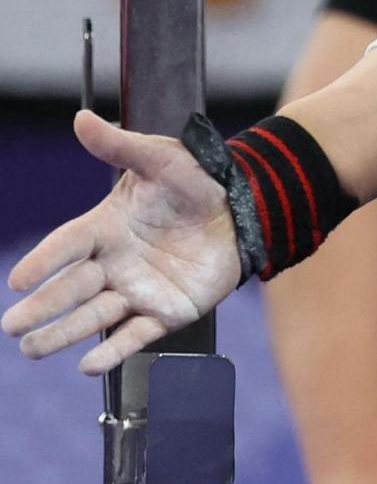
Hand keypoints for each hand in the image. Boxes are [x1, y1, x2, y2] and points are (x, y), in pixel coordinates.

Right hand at [5, 111, 238, 373]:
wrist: (245, 209)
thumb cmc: (197, 182)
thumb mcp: (161, 158)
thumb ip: (120, 146)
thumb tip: (81, 118)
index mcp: (105, 227)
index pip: (66, 246)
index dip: (42, 263)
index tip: (18, 280)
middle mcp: (114, 263)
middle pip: (70, 289)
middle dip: (41, 308)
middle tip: (12, 326)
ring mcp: (138, 289)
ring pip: (93, 317)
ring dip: (63, 334)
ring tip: (33, 349)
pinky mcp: (166, 311)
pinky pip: (135, 335)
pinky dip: (114, 351)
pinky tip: (91, 365)